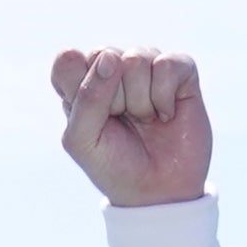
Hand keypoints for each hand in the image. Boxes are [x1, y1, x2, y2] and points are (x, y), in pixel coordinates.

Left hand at [52, 45, 209, 207]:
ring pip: (136, 58)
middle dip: (113, 98)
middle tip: (121, 122)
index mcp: (81, 82)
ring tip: (145, 120)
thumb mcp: (82, 141)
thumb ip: (86, 98)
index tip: (90, 119)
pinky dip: (164, 97)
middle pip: (104, 55)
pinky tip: (166, 114)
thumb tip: (112, 58)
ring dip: (141, 101)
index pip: (68, 59)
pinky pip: (167, 64)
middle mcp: (113, 68)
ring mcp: (147, 67)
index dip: (79, 88)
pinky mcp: (179, 71)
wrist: (159, 192)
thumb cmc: (114, 165)